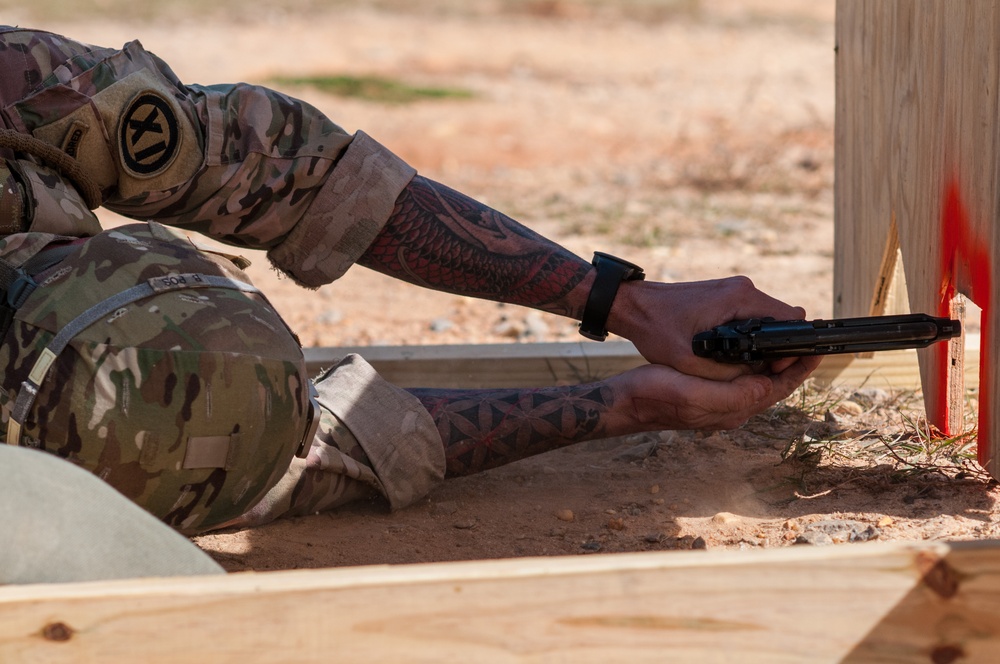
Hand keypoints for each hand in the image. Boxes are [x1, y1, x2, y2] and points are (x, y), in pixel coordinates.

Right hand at [604, 355, 820, 431]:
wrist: (625, 401)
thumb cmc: (656, 396)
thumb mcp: (696, 394)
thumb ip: (735, 395)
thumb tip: (769, 385)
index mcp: (733, 410)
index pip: (777, 390)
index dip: (799, 371)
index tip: (816, 350)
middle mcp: (731, 408)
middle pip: (772, 385)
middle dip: (791, 364)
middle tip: (805, 340)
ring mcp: (719, 400)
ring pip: (758, 379)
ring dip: (774, 360)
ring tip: (786, 339)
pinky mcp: (707, 390)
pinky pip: (739, 374)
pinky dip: (753, 359)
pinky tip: (751, 345)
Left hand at [607, 275, 809, 381]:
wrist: (635, 307)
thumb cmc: (657, 330)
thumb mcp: (693, 361)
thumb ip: (730, 371)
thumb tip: (762, 378)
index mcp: (740, 298)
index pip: (789, 320)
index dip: (790, 348)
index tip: (775, 369)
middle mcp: (743, 289)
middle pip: (782, 320)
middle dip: (778, 349)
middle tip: (761, 373)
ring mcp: (735, 290)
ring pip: (767, 320)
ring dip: (764, 344)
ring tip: (746, 366)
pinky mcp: (727, 296)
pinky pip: (751, 317)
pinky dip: (751, 336)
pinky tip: (735, 354)